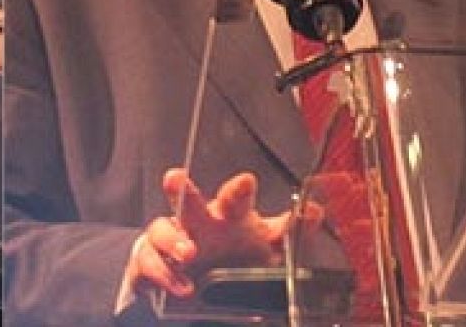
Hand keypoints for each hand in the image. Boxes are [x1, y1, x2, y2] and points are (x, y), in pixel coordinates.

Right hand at [126, 169, 297, 298]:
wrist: (198, 285)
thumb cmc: (234, 257)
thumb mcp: (269, 249)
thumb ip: (291, 231)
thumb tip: (314, 210)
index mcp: (229, 218)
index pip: (234, 200)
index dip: (239, 191)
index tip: (247, 181)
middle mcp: (199, 224)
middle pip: (189, 203)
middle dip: (183, 191)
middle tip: (175, 178)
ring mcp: (173, 241)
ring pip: (163, 229)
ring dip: (173, 239)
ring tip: (188, 253)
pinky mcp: (153, 261)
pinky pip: (151, 263)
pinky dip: (165, 274)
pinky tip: (183, 287)